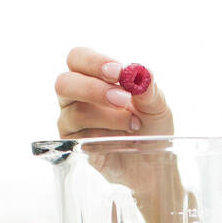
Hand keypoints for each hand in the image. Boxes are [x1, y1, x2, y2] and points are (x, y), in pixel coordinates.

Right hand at [55, 46, 173, 138]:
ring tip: (133, 123)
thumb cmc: (150, 128)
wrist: (152, 164)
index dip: (93, 62)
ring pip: (75, 111)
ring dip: (108, 116)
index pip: (78, 58)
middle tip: (122, 98)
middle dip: (93, 88)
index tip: (118, 71)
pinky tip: (122, 138)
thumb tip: (142, 73)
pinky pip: (80, 136)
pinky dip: (104, 134)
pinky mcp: (74, 144)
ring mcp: (71, 121)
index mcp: (92, 76)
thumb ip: (149, 88)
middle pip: (64, 82)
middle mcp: (76, 96)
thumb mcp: (157, 106)